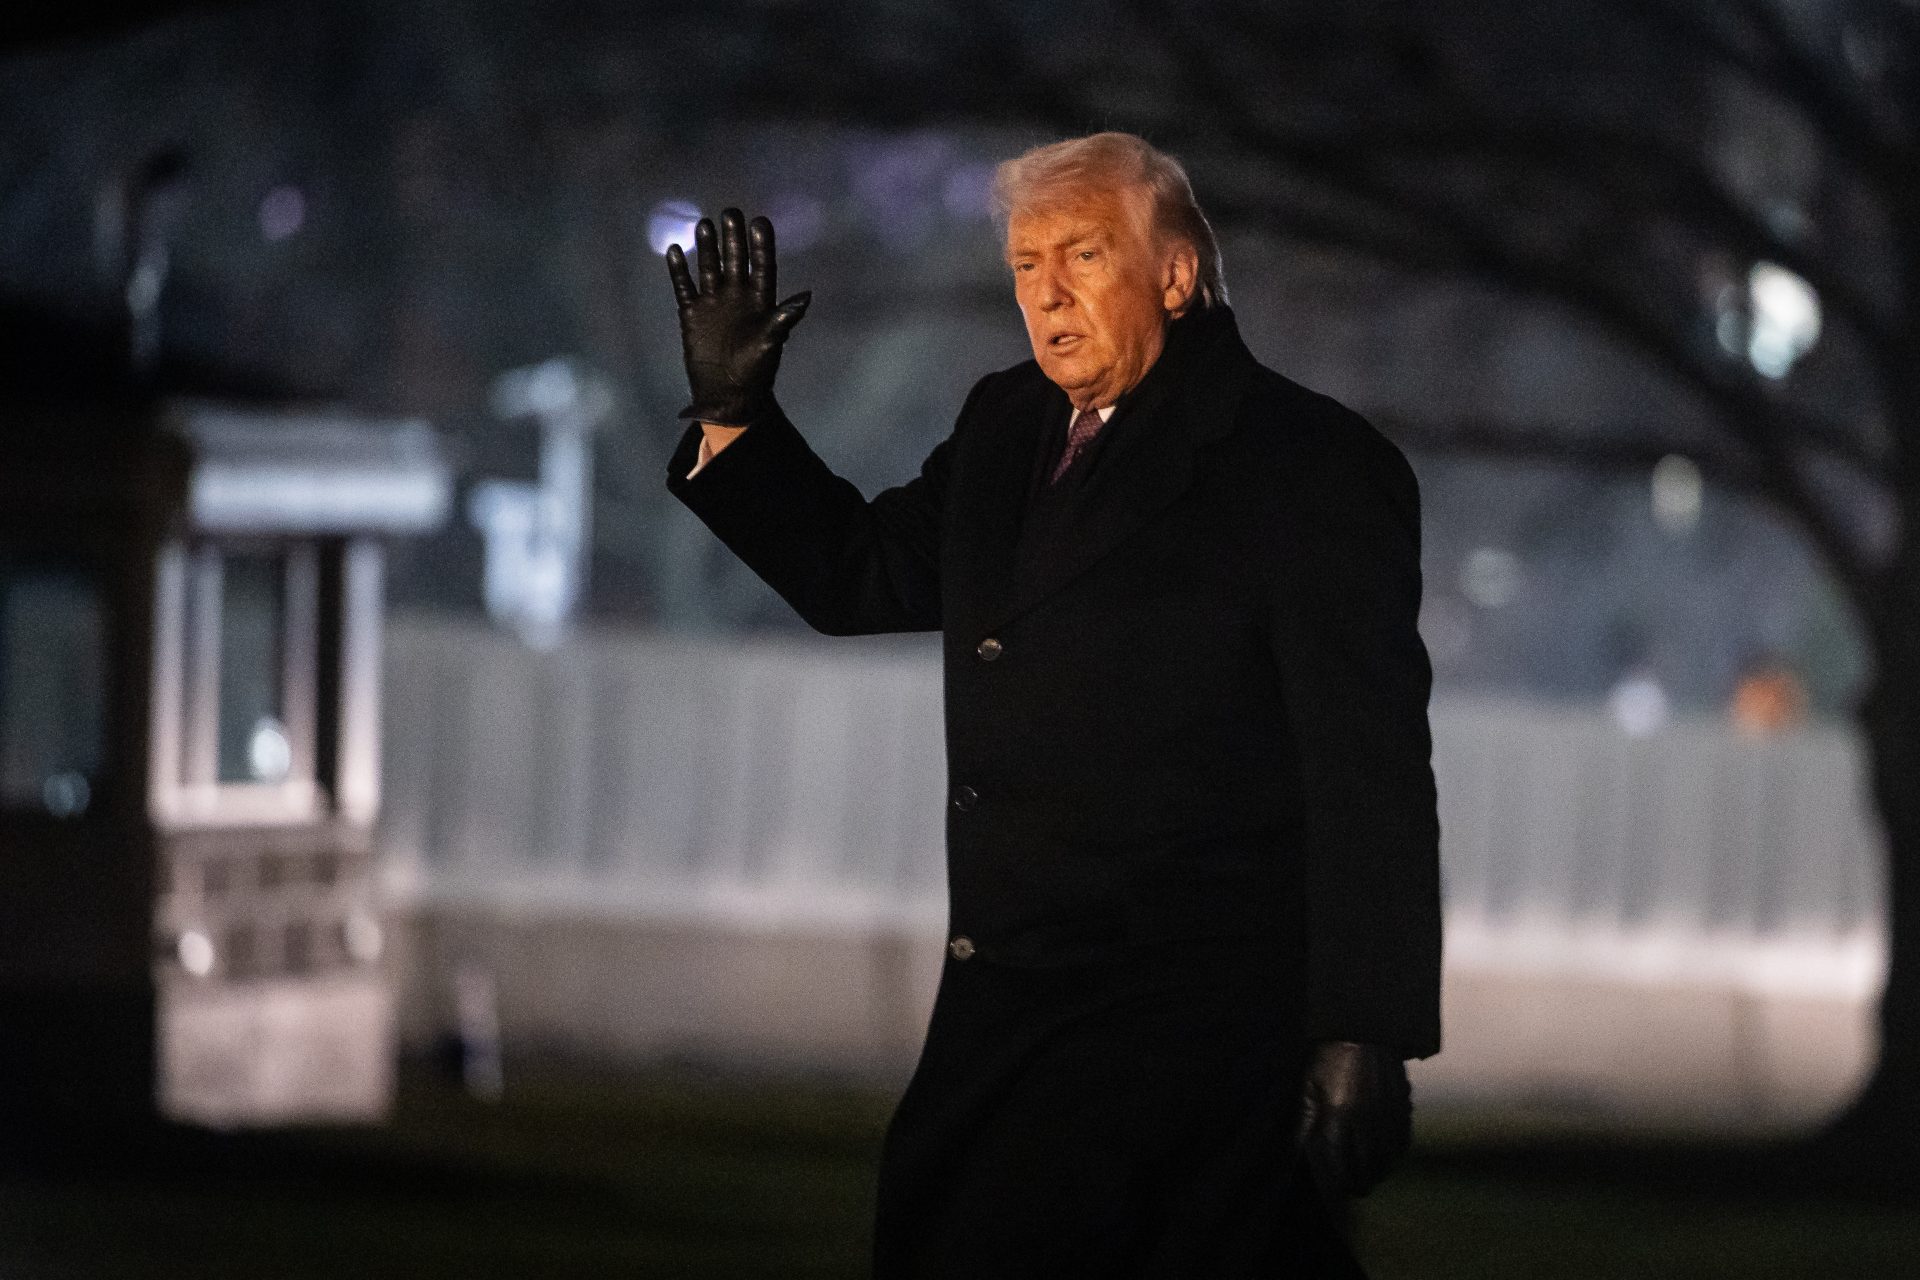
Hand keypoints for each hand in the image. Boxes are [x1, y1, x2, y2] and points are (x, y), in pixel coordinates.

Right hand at [666, 207, 810, 425]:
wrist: (727, 394)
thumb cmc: (755, 371)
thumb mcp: (771, 343)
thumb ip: (783, 318)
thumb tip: (806, 297)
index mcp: (761, 300)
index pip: (762, 265)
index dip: (761, 244)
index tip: (760, 221)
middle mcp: (737, 295)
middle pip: (735, 259)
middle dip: (733, 237)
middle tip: (731, 212)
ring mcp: (713, 302)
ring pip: (709, 266)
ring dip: (707, 247)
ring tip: (705, 224)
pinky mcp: (692, 312)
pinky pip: (685, 286)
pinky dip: (679, 270)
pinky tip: (675, 251)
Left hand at [1294, 1040, 1411, 1199]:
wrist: (1365, 1029)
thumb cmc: (1329, 1058)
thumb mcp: (1307, 1087)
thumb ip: (1303, 1125)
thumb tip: (1296, 1156)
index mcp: (1338, 1115)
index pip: (1336, 1166)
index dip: (1332, 1187)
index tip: (1328, 1194)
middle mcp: (1366, 1121)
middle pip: (1364, 1173)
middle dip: (1353, 1184)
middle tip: (1345, 1182)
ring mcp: (1388, 1116)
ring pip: (1385, 1164)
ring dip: (1373, 1172)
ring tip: (1362, 1171)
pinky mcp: (1404, 1109)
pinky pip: (1401, 1145)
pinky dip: (1391, 1156)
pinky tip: (1381, 1152)